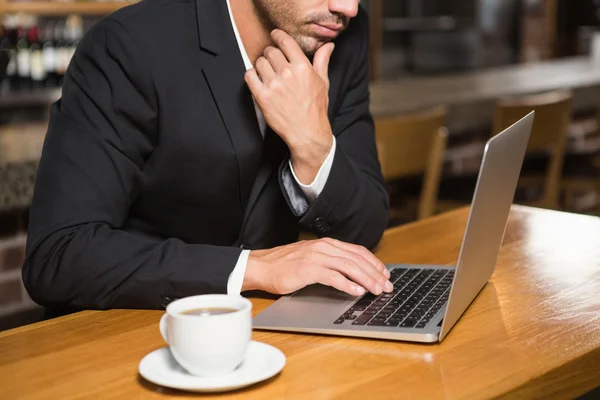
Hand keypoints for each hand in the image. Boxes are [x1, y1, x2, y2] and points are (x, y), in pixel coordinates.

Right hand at [242, 238, 392, 296]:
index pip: (357, 251)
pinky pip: (332, 277)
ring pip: (348, 267)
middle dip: (375, 273)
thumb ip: (330, 262)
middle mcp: (323, 248)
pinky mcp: (307, 269)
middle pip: (357, 259)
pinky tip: (356, 292)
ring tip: (376, 290)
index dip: (374, 263)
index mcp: (326, 244)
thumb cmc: (284, 265)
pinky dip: (347, 284)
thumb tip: (351, 274)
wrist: (261, 266)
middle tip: (387, 286)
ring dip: (366, 279)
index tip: (385, 274)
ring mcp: (316, 257)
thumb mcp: (311, 259)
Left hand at [245, 29, 334, 184]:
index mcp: (302, 67)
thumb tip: (328, 45)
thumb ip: (322, 61)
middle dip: (270, 53)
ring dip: (261, 65)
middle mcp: (287, 73)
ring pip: (259, 62)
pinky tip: (258, 80)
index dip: (278, 36)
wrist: (307, 132)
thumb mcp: (322, 82)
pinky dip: (252, 75)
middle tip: (272, 61)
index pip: (285, 42)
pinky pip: (249, 76)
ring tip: (267, 73)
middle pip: (270, 51)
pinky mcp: (262, 97)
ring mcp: (273, 85)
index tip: (275, 35)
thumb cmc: (315, 108)